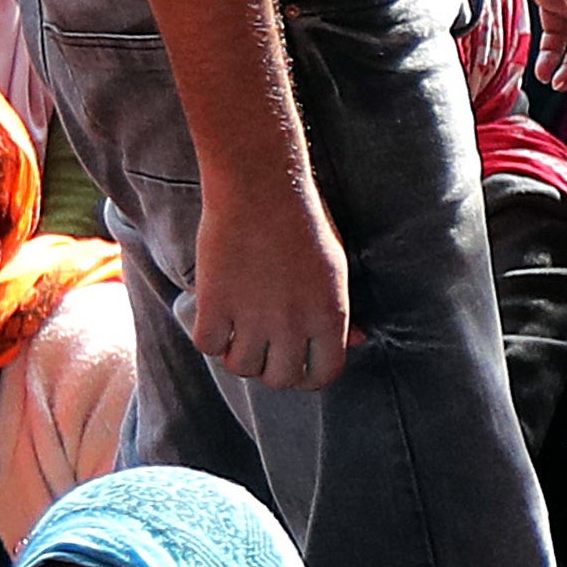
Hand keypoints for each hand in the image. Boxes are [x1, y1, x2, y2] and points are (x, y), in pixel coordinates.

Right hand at [182, 169, 360, 390]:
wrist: (261, 188)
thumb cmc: (304, 222)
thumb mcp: (336, 267)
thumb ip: (342, 311)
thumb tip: (358, 341)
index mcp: (330, 316)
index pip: (324, 374)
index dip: (310, 375)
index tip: (297, 366)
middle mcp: (294, 325)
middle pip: (280, 378)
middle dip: (272, 368)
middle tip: (264, 348)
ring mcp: (253, 318)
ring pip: (242, 367)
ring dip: (239, 355)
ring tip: (239, 333)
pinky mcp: (216, 305)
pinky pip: (208, 346)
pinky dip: (209, 337)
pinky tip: (216, 319)